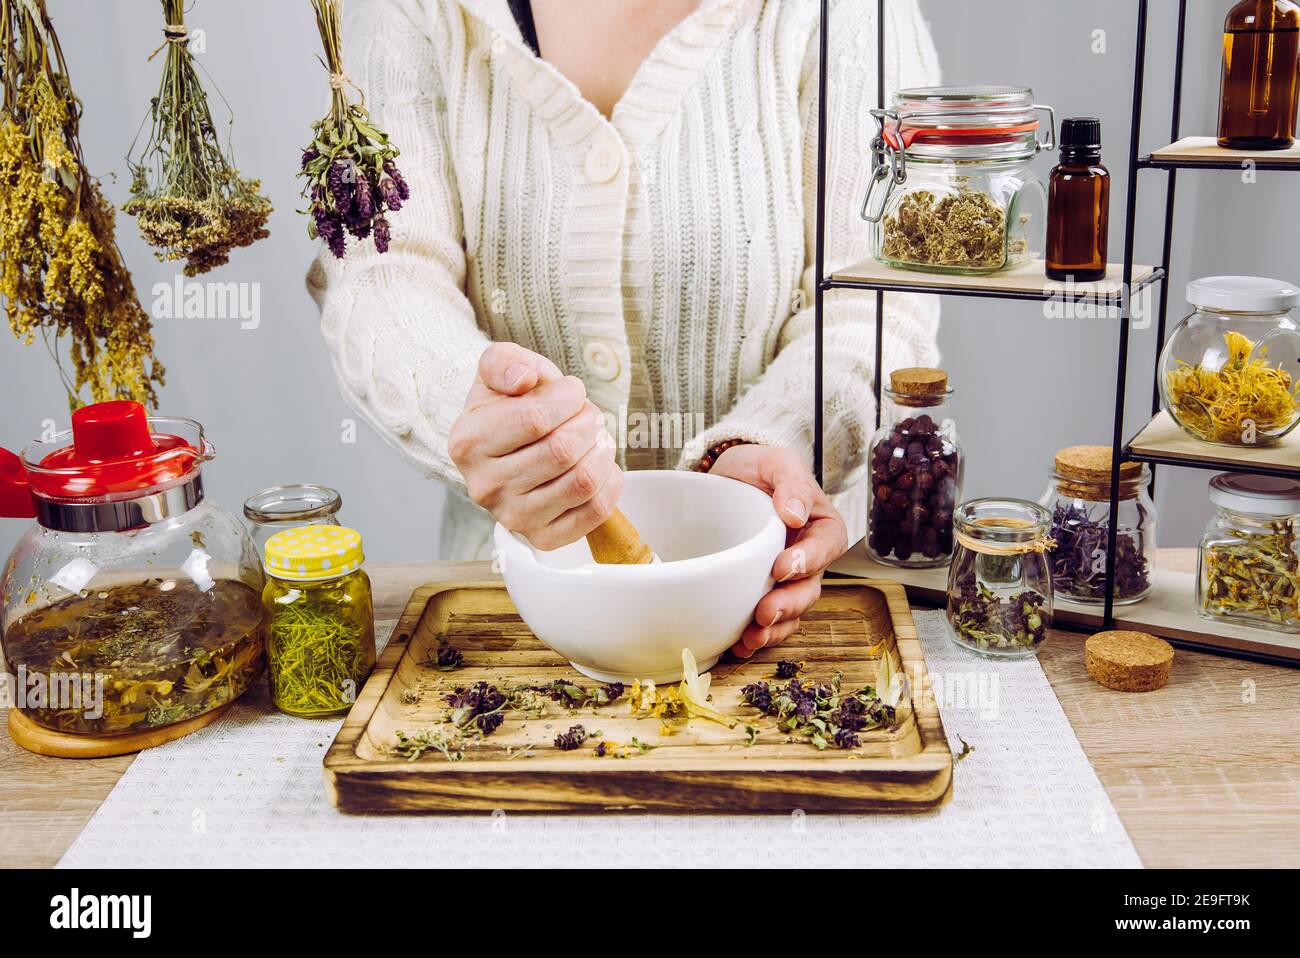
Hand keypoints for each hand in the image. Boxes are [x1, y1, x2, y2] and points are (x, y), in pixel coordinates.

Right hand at [449, 343, 620, 549]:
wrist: (507, 446)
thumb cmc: (508, 403)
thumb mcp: (498, 369)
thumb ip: (504, 362)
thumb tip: (523, 378)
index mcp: (468, 443)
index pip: (535, 417)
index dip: (567, 397)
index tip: (571, 391)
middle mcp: (484, 486)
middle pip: (563, 449)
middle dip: (588, 421)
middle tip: (586, 414)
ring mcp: (513, 517)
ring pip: (583, 480)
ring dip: (602, 449)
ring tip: (594, 436)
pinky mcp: (542, 536)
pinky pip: (595, 511)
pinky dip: (610, 482)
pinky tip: (599, 463)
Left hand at [707, 445, 848, 658]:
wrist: (725, 481)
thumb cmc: (758, 468)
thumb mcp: (776, 462)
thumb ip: (790, 482)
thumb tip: (794, 514)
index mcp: (821, 526)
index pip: (826, 546)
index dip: (809, 561)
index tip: (782, 567)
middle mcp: (809, 559)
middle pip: (809, 588)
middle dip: (789, 604)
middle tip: (764, 611)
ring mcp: (785, 581)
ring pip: (791, 612)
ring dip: (774, 628)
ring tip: (751, 636)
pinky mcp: (760, 593)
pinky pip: (767, 623)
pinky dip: (756, 636)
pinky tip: (738, 644)